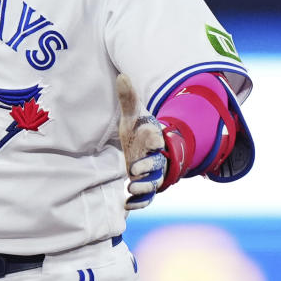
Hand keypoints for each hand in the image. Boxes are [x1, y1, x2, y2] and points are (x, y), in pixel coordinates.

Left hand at [116, 73, 166, 209]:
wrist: (141, 148)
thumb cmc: (136, 130)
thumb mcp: (131, 115)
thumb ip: (128, 98)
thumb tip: (122, 76)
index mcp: (153, 138)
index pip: (157, 138)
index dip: (155, 140)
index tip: (153, 140)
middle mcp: (155, 157)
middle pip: (156, 164)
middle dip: (148, 168)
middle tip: (133, 170)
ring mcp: (151, 173)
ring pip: (153, 183)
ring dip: (143, 187)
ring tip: (131, 188)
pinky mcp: (145, 186)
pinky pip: (146, 197)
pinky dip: (139, 202)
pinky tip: (127, 204)